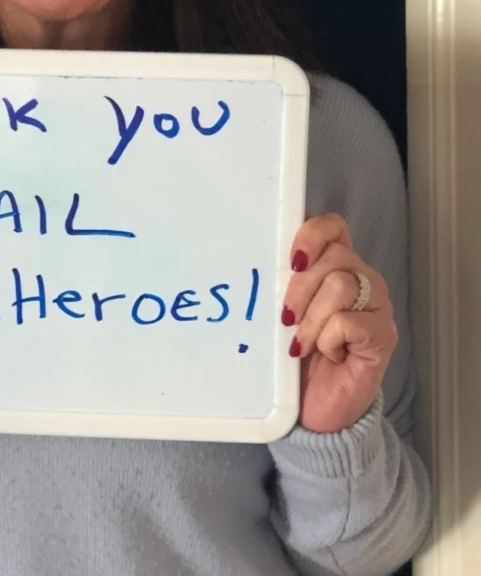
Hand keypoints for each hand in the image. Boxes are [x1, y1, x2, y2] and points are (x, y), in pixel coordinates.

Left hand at [283, 213, 397, 433]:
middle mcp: (363, 280)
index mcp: (337, 266)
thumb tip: (256, 251)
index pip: (333, 227)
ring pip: (341, 286)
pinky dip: (328, 340)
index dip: (311, 234)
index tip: (289, 259)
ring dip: (312, 318)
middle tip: (286, 318)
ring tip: (301, 343)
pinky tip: (324, 355)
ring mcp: (377, 308)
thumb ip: (280, 282)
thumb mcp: (282, 312)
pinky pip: (350, 322)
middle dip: (301, 286)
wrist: (315, 411)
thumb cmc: (295, 359)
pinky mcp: (383, 338)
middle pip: (335, 256)